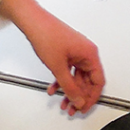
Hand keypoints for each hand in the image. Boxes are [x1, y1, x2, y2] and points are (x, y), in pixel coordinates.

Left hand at [0, 0, 104, 114]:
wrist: (32, 22)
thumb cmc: (47, 35)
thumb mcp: (58, 67)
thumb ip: (69, 87)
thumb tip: (78, 100)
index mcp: (90, 54)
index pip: (98, 81)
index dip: (91, 97)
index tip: (84, 107)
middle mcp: (85, 53)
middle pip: (87, 81)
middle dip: (79, 96)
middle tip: (73, 108)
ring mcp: (76, 52)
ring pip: (77, 78)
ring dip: (70, 91)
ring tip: (63, 102)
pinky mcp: (67, 52)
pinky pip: (69, 71)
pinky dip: (62, 81)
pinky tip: (54, 89)